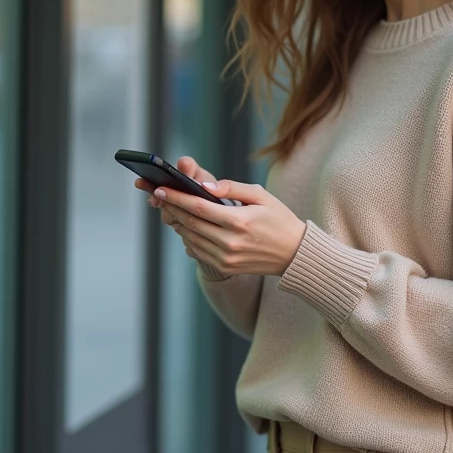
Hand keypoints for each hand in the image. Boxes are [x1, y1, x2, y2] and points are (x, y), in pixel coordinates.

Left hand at [143, 164, 306, 276]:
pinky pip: (198, 251)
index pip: (198, 207)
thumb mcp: (261, 196)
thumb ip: (232, 188)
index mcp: (238, 221)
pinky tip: (186, 226)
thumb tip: (204, 185)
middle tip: (158, 195)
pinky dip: (188, 238)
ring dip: (177, 223)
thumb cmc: (279, 219)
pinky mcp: (226, 266)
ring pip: (190, 238)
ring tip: (170, 209)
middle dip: (171, 208)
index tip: (161, 189)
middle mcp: (230, 242)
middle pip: (190, 222)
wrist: (294, 254)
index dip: (176, 197)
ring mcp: (227, 257)